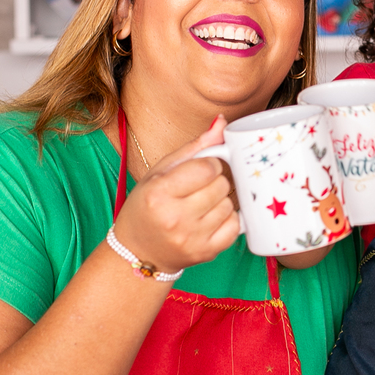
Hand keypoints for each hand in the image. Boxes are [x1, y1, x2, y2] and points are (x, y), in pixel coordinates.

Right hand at [112, 116, 239, 273]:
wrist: (139, 252)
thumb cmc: (147, 207)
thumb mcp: (160, 172)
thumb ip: (194, 147)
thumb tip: (222, 122)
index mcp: (159, 193)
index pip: (207, 167)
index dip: (209, 165)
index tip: (201, 170)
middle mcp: (175, 218)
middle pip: (221, 185)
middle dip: (215, 182)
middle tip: (200, 189)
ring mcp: (192, 238)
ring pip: (230, 205)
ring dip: (221, 201)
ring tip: (202, 205)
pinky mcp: (207, 253)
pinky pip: (235, 226)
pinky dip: (228, 220)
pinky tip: (210, 219)